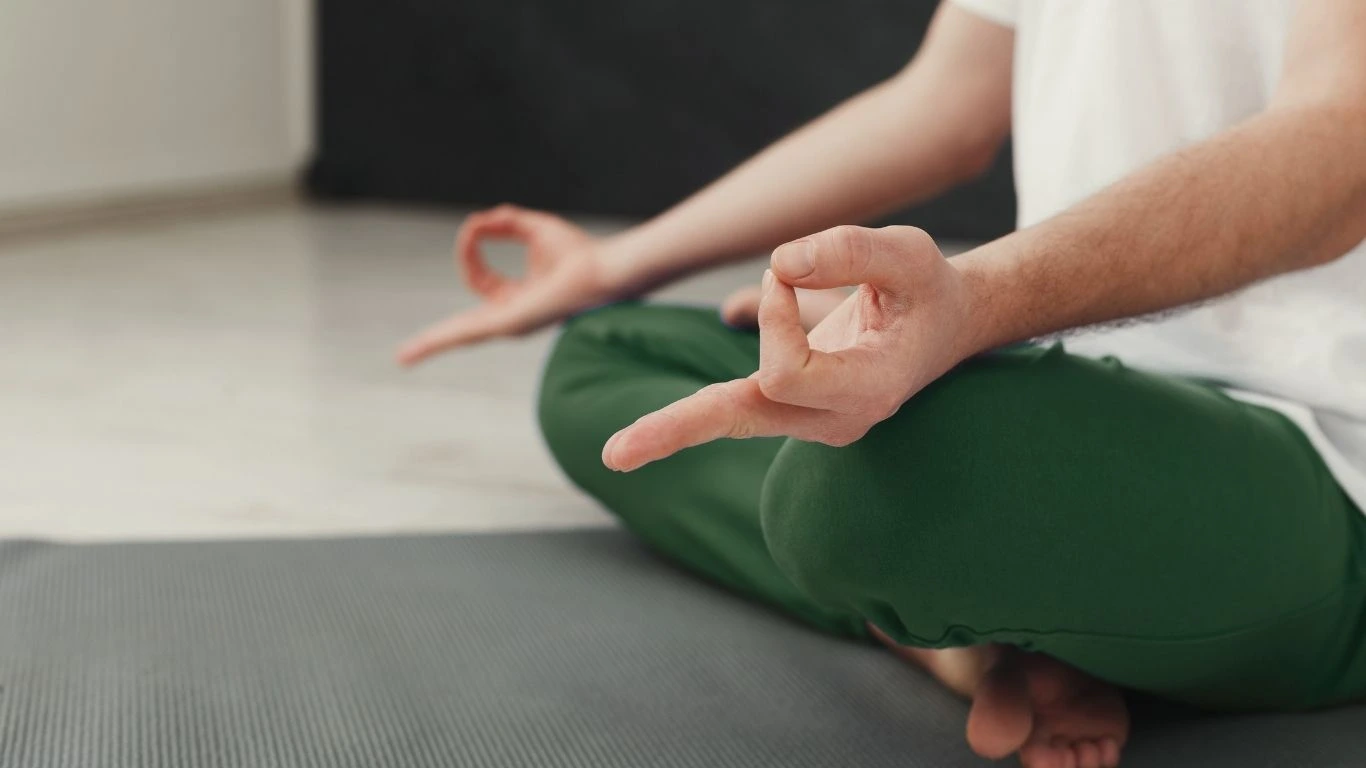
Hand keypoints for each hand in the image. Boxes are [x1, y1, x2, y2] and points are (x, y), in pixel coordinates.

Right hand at [397, 205, 631, 364]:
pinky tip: (421, 349)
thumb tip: (479, 221)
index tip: (478, 225)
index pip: (479, 278)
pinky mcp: (511, 324)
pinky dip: (444, 339)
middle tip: (404, 356)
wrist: (604, 270)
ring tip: (404, 358)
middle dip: (435, 339)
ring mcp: (510, 324)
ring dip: (431, 345)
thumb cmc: (580, 252)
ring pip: (462, 335)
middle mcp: (511, 316)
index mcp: (517, 298)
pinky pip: (470, 332)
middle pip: (463, 328)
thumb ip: (505, 221)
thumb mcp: (534, 227)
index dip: (471, 248)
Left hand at [602, 225, 980, 470]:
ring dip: (675, 423)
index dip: (774, 316)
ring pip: (730, 419)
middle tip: (614, 456)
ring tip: (616, 454)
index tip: (785, 272)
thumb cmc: (926, 289)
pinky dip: (691, 413)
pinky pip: (733, 409)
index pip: (788, 371)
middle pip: (742, 420)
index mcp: (870, 391)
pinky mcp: (791, 410)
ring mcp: (812, 422)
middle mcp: (838, 420)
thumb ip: (851, 251)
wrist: (944, 326)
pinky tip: (638, 444)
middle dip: (678, 430)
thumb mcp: (907, 253)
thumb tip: (779, 262)